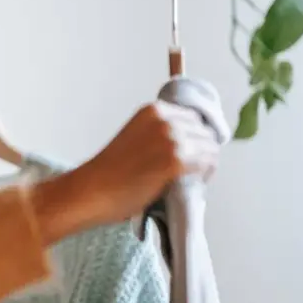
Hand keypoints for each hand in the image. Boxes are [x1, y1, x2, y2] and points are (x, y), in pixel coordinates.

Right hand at [38, 101, 220, 236]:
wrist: (91, 191)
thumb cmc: (109, 173)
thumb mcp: (136, 137)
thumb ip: (160, 134)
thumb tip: (192, 145)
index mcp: (153, 110)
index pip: (194, 118)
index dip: (194, 138)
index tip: (189, 153)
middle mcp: (164, 119)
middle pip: (205, 132)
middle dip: (202, 150)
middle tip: (190, 170)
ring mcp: (171, 139)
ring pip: (211, 148)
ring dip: (205, 164)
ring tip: (189, 178)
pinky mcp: (176, 160)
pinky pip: (208, 164)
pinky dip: (205, 175)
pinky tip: (192, 183)